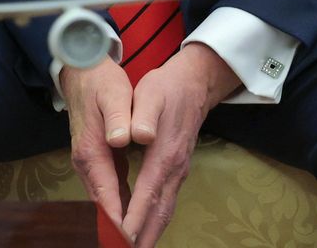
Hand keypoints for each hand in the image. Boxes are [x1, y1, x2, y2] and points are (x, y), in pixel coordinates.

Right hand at [56, 58, 134, 229]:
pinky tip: (132, 219)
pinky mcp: (97, 159)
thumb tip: (122, 139)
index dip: (118, 219)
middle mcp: (87, 162)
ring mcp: (90, 162)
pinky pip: (109, 190)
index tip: (129, 239)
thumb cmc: (100, 82)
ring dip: (119, 222)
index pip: (106, 194)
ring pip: (105, 200)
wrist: (81, 71)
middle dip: (118, 229)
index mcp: (92, 150)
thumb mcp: (114, 94)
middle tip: (134, 247)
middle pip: (103, 204)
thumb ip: (119, 117)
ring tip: (135, 241)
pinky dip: (119, 207)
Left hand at [120, 43, 240, 247]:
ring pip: (164, 211)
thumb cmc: (166, 89)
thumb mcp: (150, 94)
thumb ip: (144, 116)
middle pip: (159, 211)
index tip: (122, 236)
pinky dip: (155, 221)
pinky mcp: (177, 171)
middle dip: (142, 235)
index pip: (147, 193)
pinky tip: (144, 230)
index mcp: (164, 154)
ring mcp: (178, 172)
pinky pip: (166, 203)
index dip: (134, 216)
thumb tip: (138, 135)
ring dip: (150, 233)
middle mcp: (174, 169)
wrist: (194, 84)